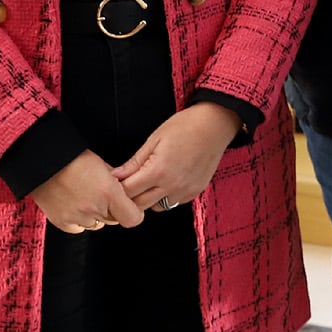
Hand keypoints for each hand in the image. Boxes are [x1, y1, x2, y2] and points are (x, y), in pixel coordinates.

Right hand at [30, 150, 144, 233]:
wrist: (42, 161)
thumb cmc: (71, 157)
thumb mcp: (102, 164)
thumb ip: (115, 180)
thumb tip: (122, 188)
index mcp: (108, 193)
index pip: (133, 218)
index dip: (134, 213)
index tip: (130, 207)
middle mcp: (94, 208)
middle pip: (114, 220)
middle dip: (113, 210)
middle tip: (104, 196)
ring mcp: (77, 217)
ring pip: (97, 225)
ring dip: (96, 215)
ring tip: (86, 197)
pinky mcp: (61, 222)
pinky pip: (78, 228)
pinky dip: (79, 221)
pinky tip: (75, 205)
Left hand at [113, 102, 242, 210]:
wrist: (216, 124)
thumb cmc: (185, 126)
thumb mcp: (154, 139)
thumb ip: (135, 162)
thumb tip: (116, 175)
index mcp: (158, 170)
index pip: (127, 192)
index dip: (117, 188)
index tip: (115, 181)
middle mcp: (172, 185)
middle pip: (139, 205)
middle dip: (129, 197)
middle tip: (128, 183)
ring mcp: (185, 190)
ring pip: (157, 207)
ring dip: (148, 198)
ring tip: (150, 181)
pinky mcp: (195, 191)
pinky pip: (173, 202)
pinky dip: (166, 196)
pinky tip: (168, 180)